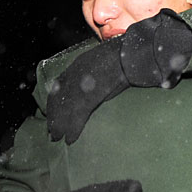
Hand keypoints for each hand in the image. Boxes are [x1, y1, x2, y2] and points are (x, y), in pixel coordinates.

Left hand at [47, 9, 191, 143]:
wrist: (139, 53)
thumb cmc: (132, 58)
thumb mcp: (112, 67)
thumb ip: (102, 80)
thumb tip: (100, 95)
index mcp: (81, 63)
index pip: (60, 84)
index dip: (55, 100)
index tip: (52, 112)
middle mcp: (76, 71)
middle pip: (58, 96)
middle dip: (54, 114)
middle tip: (52, 131)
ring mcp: (82, 82)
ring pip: (64, 107)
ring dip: (60, 124)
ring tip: (57, 138)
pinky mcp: (91, 94)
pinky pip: (78, 113)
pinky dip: (73, 127)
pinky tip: (71, 139)